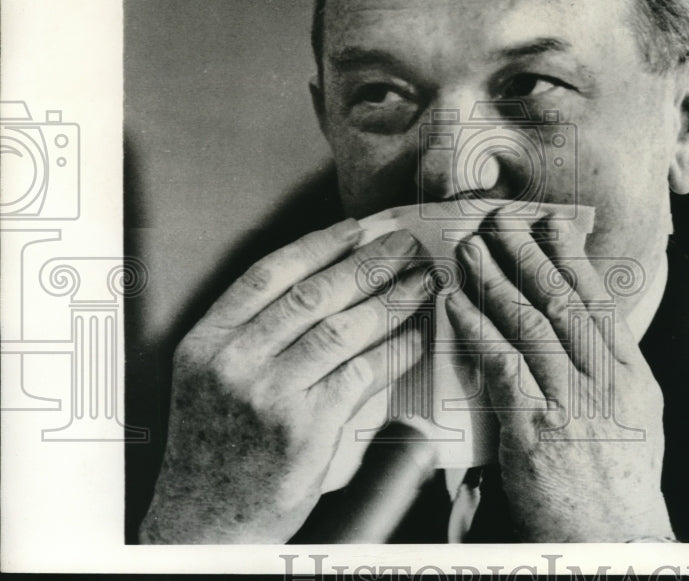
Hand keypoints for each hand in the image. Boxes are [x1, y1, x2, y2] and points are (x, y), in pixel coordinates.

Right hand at [140, 221, 428, 543]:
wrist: (207, 521)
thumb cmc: (218, 447)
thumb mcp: (211, 380)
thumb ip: (253, 334)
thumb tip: (329, 284)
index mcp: (207, 342)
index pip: (267, 275)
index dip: (316, 245)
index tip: (355, 228)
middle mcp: (233, 363)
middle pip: (312, 295)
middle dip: (367, 264)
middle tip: (405, 246)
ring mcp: (267, 396)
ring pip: (342, 329)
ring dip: (390, 301)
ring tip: (421, 283)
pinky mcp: (304, 430)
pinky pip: (361, 374)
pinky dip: (394, 351)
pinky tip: (415, 337)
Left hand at [445, 216, 670, 541]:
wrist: (613, 538)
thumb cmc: (620, 478)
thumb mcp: (638, 415)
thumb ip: (612, 365)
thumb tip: (587, 319)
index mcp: (630, 374)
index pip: (598, 299)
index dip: (570, 256)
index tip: (550, 223)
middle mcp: (603, 381)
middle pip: (561, 301)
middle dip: (527, 254)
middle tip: (499, 220)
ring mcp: (570, 404)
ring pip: (530, 325)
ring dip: (496, 280)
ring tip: (470, 250)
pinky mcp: (535, 430)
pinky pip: (502, 366)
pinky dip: (476, 329)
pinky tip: (456, 305)